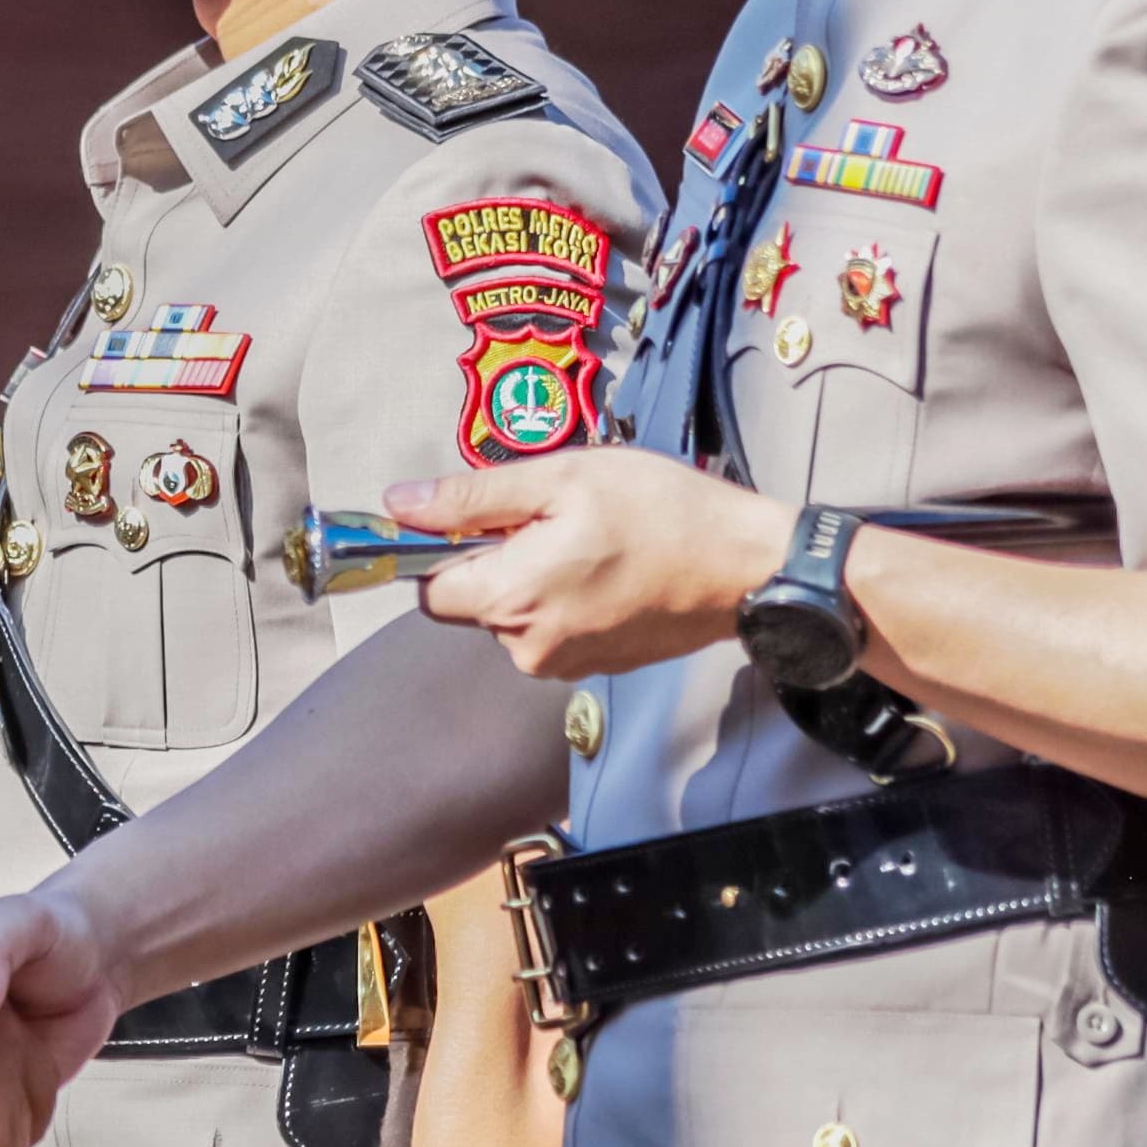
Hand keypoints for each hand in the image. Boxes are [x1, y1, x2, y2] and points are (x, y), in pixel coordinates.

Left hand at [389, 449, 783, 679]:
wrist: (746, 566)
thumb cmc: (662, 513)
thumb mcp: (561, 480)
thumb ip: (472, 497)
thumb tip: (400, 505)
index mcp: (511, 598)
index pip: (430, 588)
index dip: (442, 548)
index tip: (476, 517)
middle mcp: (529, 646)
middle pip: (473, 600)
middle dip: (496, 557)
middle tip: (553, 518)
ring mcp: (564, 663)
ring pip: (514, 614)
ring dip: (533, 576)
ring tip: (589, 540)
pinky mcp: (595, 666)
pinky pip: (551, 628)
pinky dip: (564, 597)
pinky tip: (606, 567)